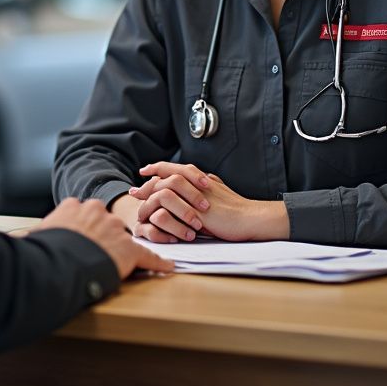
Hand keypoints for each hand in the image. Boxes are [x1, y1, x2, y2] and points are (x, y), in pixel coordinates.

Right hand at [38, 198, 174, 278]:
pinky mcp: (129, 249)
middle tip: (98, 250)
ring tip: (120, 261)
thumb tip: (14, 239)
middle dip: (103, 235)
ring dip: (122, 248)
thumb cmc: (45, 250)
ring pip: (124, 237)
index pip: (83, 212)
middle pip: (105, 222)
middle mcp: (98, 212)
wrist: (60, 263)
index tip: (82, 235)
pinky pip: (148, 256)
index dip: (83, 226)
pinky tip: (167, 267)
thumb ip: (32, 234)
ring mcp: (115, 229)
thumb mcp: (36, 235)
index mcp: (74, 206)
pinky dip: (158, 263)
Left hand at [128, 162, 289, 242]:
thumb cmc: (238, 208)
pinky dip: (159, 212)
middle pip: (165, 176)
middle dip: (147, 183)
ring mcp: (196, 196)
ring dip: (149, 196)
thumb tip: (202, 179)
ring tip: (139, 205)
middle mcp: (197, 183)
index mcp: (201, 178)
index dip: (157, 168)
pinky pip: (173, 208)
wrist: (252, 218)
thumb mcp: (220, 191)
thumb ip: (207, 185)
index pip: (174, 167)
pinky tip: (151, 218)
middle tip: (134, 191)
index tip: (144, 171)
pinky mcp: (198, 211)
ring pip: (165, 188)